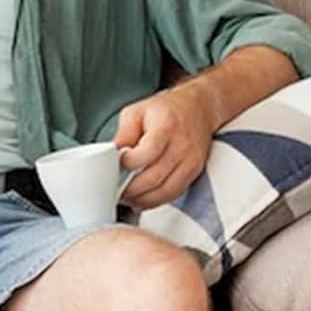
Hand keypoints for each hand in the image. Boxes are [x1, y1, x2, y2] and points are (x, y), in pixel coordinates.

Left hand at [113, 84, 216, 210]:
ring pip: (166, 191)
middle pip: (155, 177)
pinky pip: (175, 193)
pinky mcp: (194, 171)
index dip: (129, 164)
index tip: (117, 166)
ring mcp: (191, 160)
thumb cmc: (165, 110)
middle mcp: (182, 145)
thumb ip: (124, 133)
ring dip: (143, 200)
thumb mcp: (137, 111)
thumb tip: (112, 153)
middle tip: (116, 191)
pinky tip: (143, 201)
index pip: (147, 153)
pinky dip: (157, 201)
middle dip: (131, 189)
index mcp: (166, 126)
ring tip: (127, 199)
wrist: (198, 109)